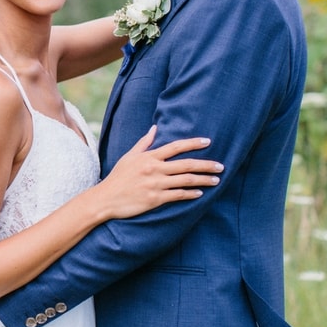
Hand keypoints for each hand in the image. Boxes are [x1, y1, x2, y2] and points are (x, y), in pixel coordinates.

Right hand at [95, 126, 222, 219]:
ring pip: (186, 180)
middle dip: (206, 165)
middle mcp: (154, 169)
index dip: (193, 143)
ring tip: (216, 180)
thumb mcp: (129, 157)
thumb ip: (144, 143)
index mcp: (149, 157)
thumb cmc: (118, 177)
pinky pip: (178, 195)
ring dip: (204, 180)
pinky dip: (191, 194)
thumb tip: (155, 128)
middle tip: (221, 166)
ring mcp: (155, 184)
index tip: (208, 141)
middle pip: (186, 164)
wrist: (106, 198)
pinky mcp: (155, 199)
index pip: (176, 146)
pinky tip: (200, 193)